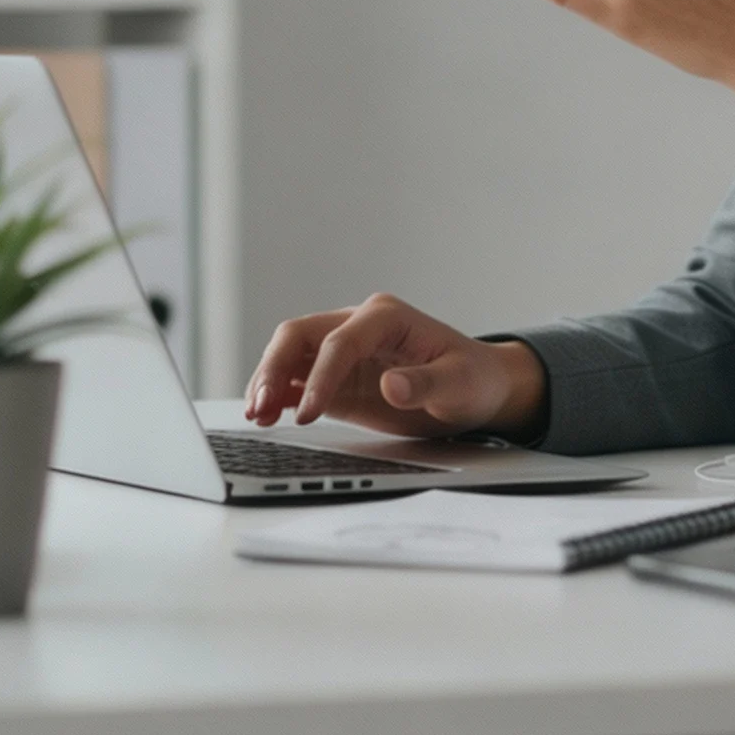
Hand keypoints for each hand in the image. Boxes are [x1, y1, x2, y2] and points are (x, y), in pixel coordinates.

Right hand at [243, 294, 547, 439]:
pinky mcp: (338, 378)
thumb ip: (425, 384)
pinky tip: (264, 415)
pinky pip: (298, 379)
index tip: (308, 413)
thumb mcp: (459, 384)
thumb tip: (391, 385)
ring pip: (291, 354)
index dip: (320, 376)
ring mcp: (345, 351)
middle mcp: (359, 326)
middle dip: (275, 368)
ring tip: (255, 417)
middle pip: (300, 335)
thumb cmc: (472, 379)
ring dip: (269, 381)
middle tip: (260, 408)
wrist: (478, 388)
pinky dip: (278, 394)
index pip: (340, 341)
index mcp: (387, 317)